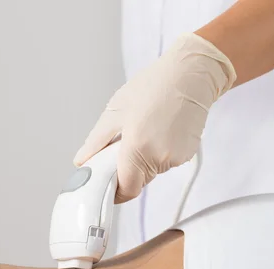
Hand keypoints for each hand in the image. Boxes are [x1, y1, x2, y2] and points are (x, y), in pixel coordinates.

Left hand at [73, 33, 236, 202]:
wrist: (192, 73)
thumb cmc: (156, 85)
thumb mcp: (115, 110)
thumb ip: (96, 141)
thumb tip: (82, 161)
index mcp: (138, 148)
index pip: (126, 190)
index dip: (115, 190)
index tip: (106, 182)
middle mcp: (159, 157)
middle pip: (138, 181)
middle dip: (126, 169)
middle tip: (122, 144)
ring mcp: (176, 157)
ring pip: (151, 171)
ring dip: (142, 159)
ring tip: (143, 128)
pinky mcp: (187, 153)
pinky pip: (165, 161)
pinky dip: (157, 151)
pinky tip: (158, 128)